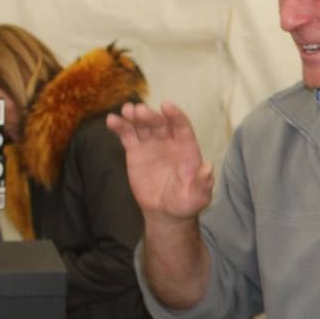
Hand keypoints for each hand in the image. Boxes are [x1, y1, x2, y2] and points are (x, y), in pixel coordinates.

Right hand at [107, 101, 213, 221]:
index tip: (166, 106)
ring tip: (127, 110)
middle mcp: (168, 141)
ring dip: (134, 115)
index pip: (182, 126)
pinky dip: (119, 126)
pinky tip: (111, 120)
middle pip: (159, 123)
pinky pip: (127, 135)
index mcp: (186, 147)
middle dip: (150, 115)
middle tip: (139, 111)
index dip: (175, 116)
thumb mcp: (198, 196)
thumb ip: (203, 182)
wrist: (165, 212)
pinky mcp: (135, 151)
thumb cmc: (186, 202)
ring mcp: (151, 144)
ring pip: (142, 125)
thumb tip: (208, 168)